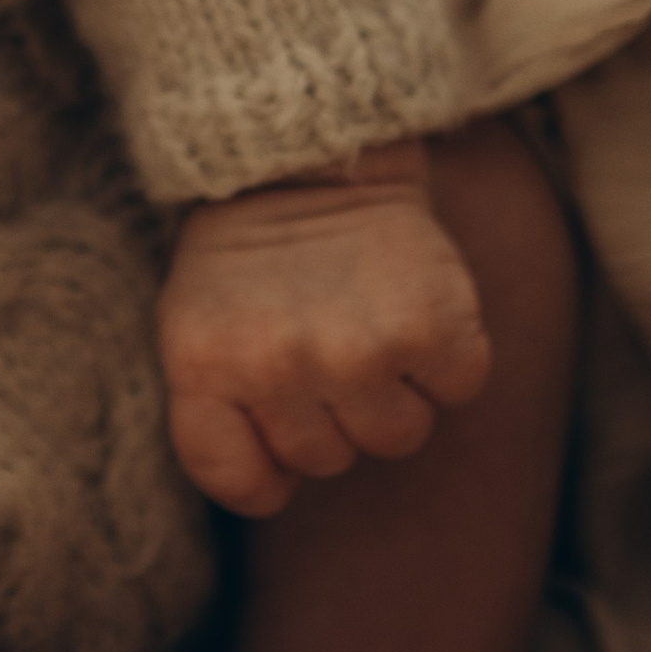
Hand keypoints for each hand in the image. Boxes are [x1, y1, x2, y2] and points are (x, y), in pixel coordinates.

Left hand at [159, 140, 492, 518]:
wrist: (312, 158)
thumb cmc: (250, 260)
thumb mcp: (194, 327)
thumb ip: (215, 417)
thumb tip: (273, 493)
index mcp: (204, 365)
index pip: (241, 483)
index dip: (265, 463)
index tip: (271, 409)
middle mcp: (278, 364)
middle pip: (328, 460)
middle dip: (329, 411)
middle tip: (320, 333)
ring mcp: (356, 350)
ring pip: (397, 437)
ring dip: (391, 390)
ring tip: (365, 319)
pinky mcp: (430, 328)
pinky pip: (456, 390)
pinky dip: (447, 357)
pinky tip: (411, 305)